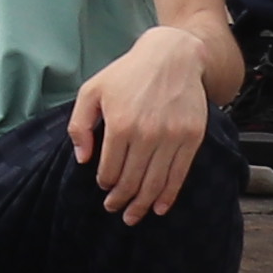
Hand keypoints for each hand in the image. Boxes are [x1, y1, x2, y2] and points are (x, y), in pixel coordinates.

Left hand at [66, 31, 209, 220]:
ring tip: (133, 216)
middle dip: (121, 201)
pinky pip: (179, 174)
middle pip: (132, 180)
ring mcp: (172, 137)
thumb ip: (79, 124)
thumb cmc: (127, 73)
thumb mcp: (92, 90)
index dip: (105, 184)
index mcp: (120, 124)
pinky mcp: (192, 138)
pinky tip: (159, 207)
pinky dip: (168, 195)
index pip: (110, 169)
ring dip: (143, 204)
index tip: (104, 188)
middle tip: (115, 209)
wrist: (172, 56)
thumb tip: (82, 159)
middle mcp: (147, 134)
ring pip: (155, 182)